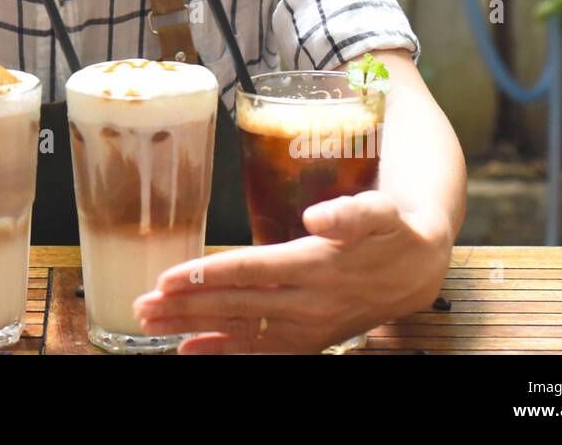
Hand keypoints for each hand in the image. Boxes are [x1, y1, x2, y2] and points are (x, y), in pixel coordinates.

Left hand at [133, 191, 453, 353]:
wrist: (419, 269)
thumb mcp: (381, 209)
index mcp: (316, 265)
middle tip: (142, 305)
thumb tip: (318, 216)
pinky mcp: (309, 339)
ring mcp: (307, 325)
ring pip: (241, 330)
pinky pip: (260, 350)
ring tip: (152, 325)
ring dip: (194, 329)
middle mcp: (307, 301)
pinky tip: (190, 350)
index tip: (167, 279)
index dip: (206, 275)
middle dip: (185, 306)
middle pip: (235, 305)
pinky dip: (224, 352)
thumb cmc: (391, 230)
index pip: (250, 270)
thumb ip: (351, 212)